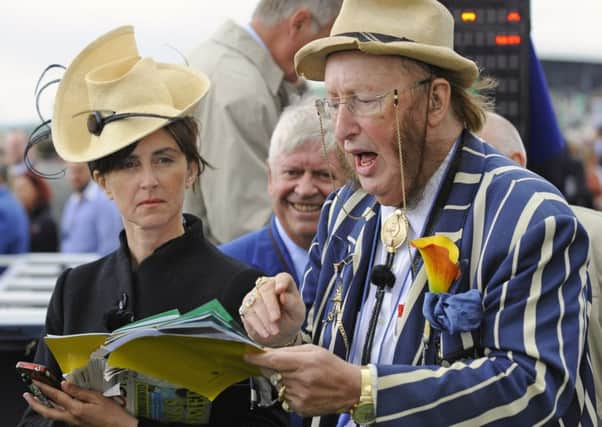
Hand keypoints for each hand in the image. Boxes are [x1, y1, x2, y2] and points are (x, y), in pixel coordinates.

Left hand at [23, 380, 137, 426]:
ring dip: (42, 406)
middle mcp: (70, 417)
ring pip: (52, 414)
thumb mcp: (97, 398)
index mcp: (75, 409)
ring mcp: (72, 422)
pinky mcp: (76, 423)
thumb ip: (79, 391)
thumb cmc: (112, 412)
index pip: (56, 396)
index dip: (44, 387)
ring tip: (36, 398)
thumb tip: (64, 383)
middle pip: (47, 411)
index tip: (36, 380)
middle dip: (35, 403)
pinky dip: (53, 409)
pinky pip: (60, 415)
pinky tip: (54, 404)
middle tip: (26, 394)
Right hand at [240, 273, 304, 346]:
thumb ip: (293, 304)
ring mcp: (255, 295)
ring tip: (274, 331)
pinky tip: (265, 333)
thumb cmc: (291, 318)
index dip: (281, 282)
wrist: (279, 332)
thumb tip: (283, 296)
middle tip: (276, 319)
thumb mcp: (297, 313)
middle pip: (266, 289)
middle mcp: (268, 285)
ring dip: (265, 318)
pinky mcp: (246, 307)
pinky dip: (257, 324)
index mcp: (284, 283)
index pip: (283, 278)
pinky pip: (249, 313)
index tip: (280, 290)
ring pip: (256, 302)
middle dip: (270, 305)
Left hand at [244, 344, 360, 416]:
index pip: (273, 360)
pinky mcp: (300, 408)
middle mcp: (300, 381)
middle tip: (287, 365)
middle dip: (273, 368)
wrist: (350, 389)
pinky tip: (304, 388)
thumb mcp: (314, 350)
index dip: (257, 358)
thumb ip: (290, 351)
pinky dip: (290, 392)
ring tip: (302, 377)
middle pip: (272, 373)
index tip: (247, 355)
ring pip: (278, 385)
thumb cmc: (333, 366)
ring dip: (283, 380)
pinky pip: (285, 397)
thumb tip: (268, 353)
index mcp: (304, 363)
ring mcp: (299, 397)